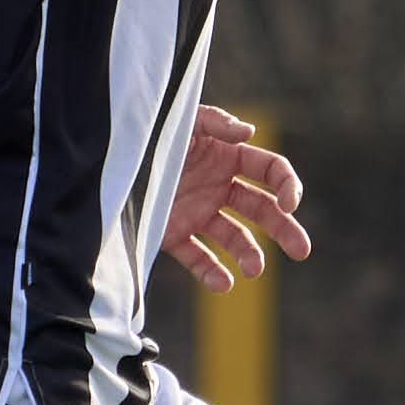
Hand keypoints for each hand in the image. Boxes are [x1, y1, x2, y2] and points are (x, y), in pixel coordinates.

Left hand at [161, 104, 309, 290]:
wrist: (101, 160)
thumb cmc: (146, 132)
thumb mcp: (181, 121)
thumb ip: (215, 122)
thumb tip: (251, 133)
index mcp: (226, 155)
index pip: (271, 171)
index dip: (287, 186)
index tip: (290, 204)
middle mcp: (217, 185)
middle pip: (263, 209)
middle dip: (285, 228)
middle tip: (303, 250)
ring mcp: (197, 211)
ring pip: (235, 237)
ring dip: (249, 254)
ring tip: (254, 270)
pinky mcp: (173, 233)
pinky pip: (198, 257)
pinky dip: (212, 272)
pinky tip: (224, 283)